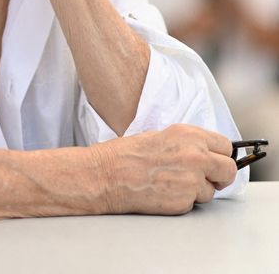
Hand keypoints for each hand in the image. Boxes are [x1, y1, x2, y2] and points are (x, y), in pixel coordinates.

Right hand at [93, 124, 236, 214]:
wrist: (109, 174)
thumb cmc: (129, 154)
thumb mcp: (162, 136)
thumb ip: (189, 144)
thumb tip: (206, 153)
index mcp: (190, 135)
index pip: (226, 146)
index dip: (221, 155)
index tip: (216, 160)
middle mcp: (196, 156)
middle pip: (229, 170)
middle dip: (221, 176)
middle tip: (209, 178)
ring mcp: (192, 181)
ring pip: (211, 191)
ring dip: (198, 190)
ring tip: (173, 183)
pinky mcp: (184, 202)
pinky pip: (193, 203)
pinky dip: (183, 200)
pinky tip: (165, 191)